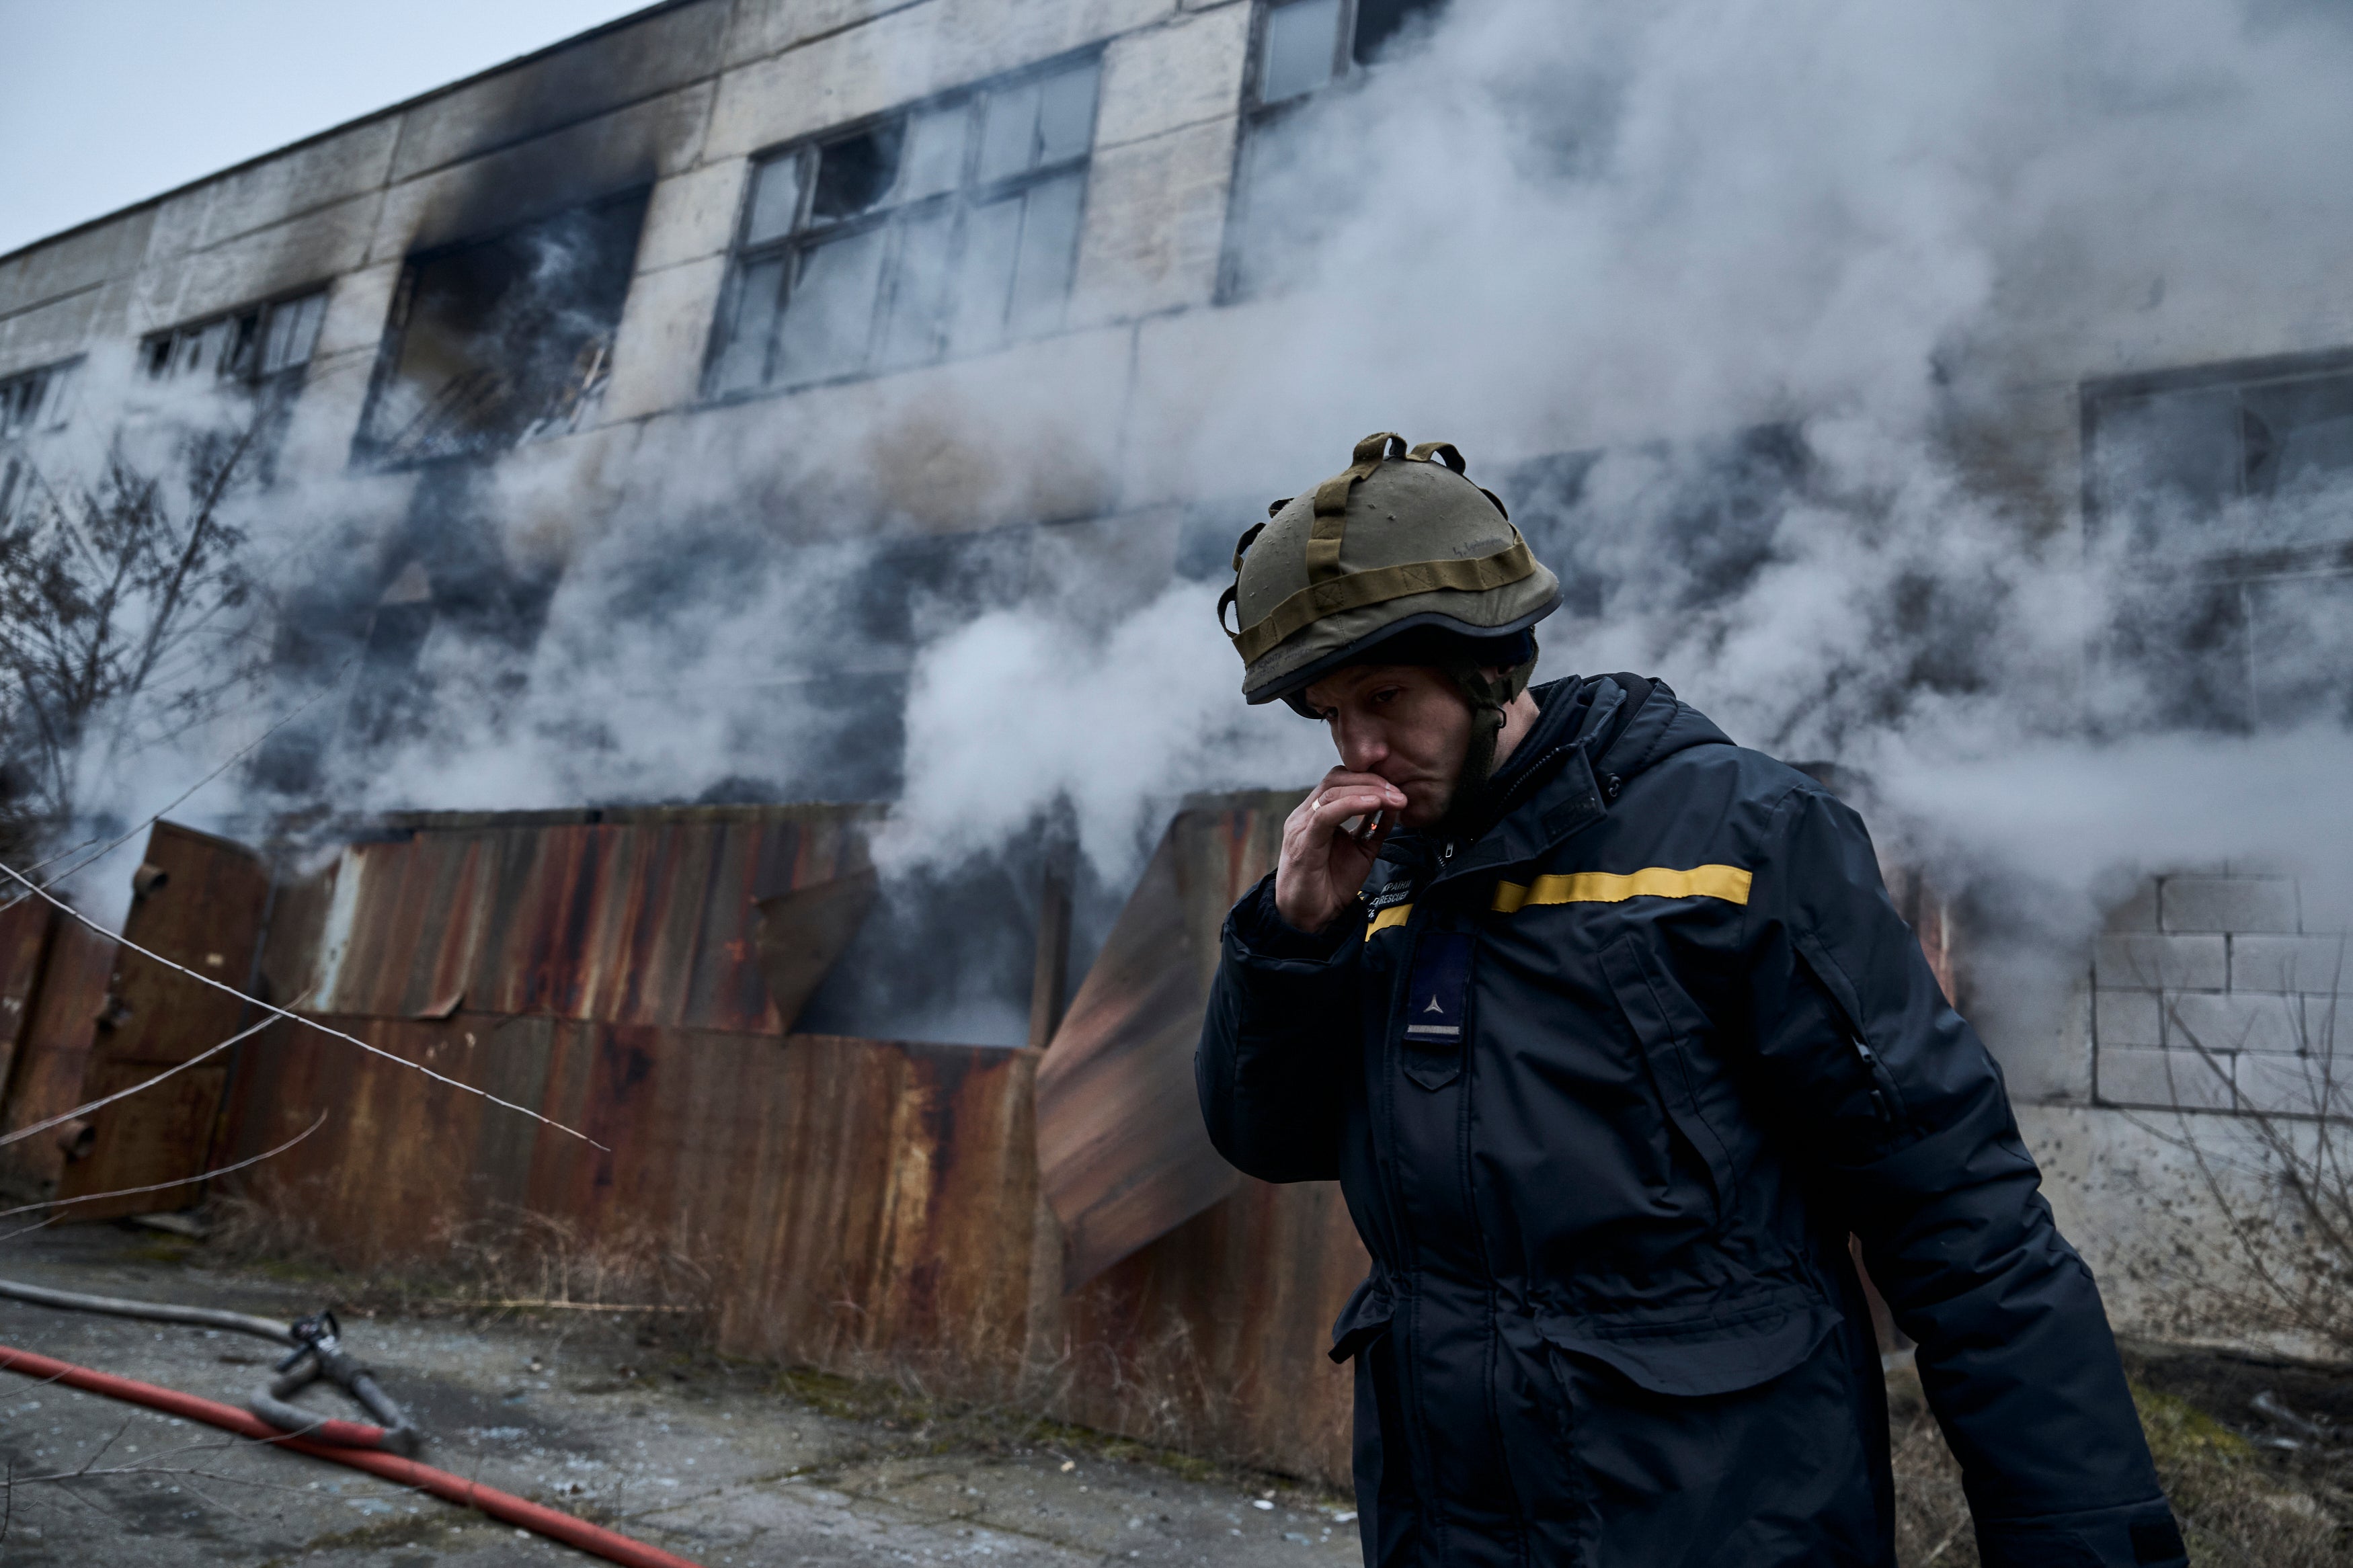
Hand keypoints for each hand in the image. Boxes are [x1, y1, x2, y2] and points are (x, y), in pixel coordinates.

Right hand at [1274, 768, 1407, 932]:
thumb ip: (1375, 827)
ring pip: (1332, 791)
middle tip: (1398, 792)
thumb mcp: (1361, 850)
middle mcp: (1305, 815)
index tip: (1396, 788)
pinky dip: (1352, 805)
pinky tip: (1374, 804)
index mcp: (1315, 814)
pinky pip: (1326, 814)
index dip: (1368, 778)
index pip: (1340, 780)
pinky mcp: (1303, 842)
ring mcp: (1301, 826)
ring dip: (1367, 791)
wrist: (1312, 918)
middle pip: (1336, 779)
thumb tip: (1395, 805)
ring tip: (1393, 798)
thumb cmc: (1332, 885)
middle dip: (1371, 781)